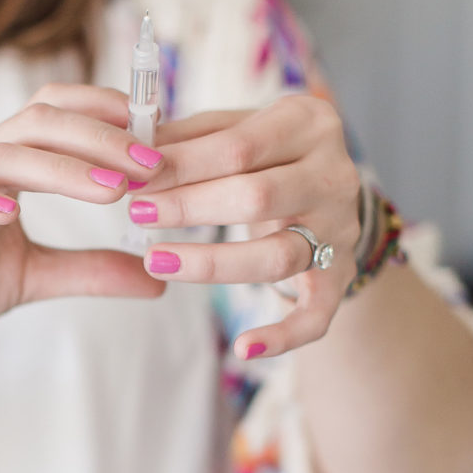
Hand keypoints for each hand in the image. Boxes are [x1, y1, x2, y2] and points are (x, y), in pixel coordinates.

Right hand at [0, 84, 165, 368]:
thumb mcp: (34, 278)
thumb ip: (91, 271)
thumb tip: (159, 279)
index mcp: (6, 167)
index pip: (59, 115)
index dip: (109, 117)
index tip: (162, 139)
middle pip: (41, 120)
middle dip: (102, 137)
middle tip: (152, 165)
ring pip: (3, 151)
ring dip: (63, 166)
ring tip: (111, 188)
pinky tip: (11, 213)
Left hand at [125, 95, 361, 358]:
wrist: (331, 197)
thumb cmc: (267, 158)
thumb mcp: (237, 131)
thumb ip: (190, 138)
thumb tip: (132, 145)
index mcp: (308, 125)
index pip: (238, 145)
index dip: (181, 165)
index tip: (134, 177)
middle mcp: (333, 177)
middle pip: (256, 197)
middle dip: (189, 208)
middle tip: (137, 213)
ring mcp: (340, 231)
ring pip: (277, 255)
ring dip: (211, 264)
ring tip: (155, 261)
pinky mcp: (339, 278)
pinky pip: (317, 315)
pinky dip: (284, 335)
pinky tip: (243, 347)